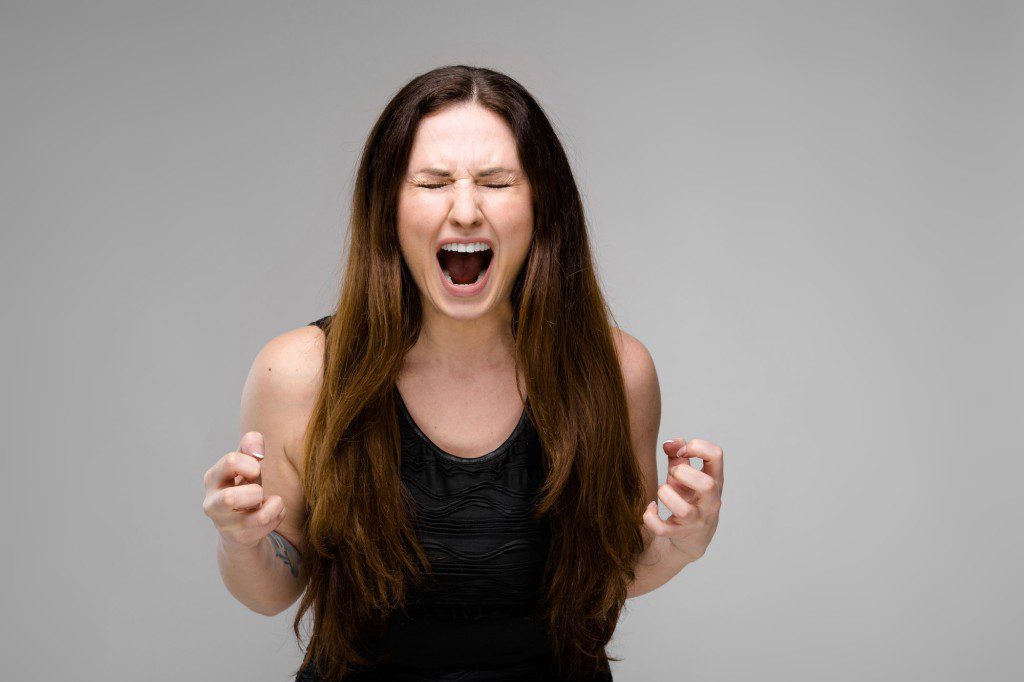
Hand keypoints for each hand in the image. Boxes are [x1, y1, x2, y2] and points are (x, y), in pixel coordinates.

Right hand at [202, 431, 286, 552]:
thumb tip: (256, 439)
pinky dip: (278, 513)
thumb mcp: (246, 466)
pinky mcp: (241, 538)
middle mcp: (212, 503)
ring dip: (271, 503)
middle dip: (256, 489)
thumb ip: (250, 447)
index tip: (255, 469)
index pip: (232, 461)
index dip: (251, 463)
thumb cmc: (244, 489)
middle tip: (258, 490)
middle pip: (231, 497)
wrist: (241, 527)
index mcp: (213, 478)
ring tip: (268, 501)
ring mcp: (225, 524)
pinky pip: (268, 522)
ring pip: (257, 515)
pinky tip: (272, 512)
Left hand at [642, 437, 723, 564]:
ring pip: (684, 510)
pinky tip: (650, 508)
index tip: (682, 451)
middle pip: (707, 485)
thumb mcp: (686, 476)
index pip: (716, 455)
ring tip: (662, 491)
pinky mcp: (680, 535)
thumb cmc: (688, 499)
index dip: (697, 446)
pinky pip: (663, 529)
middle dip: (684, 473)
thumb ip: (679, 456)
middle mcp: (710, 502)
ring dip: (666, 495)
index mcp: (714, 481)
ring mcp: (697, 520)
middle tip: (674, 474)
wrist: (690, 539)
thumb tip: (670, 442)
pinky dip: (651, 517)